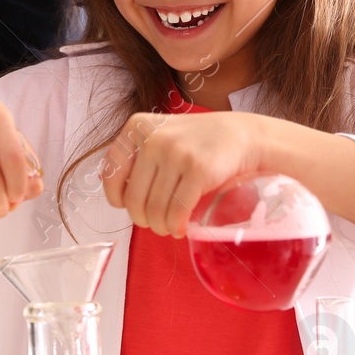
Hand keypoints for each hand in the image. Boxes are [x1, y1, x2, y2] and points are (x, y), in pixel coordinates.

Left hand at [101, 112, 267, 236]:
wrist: (244, 136)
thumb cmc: (200, 142)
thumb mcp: (162, 135)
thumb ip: (137, 156)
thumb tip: (114, 193)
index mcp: (138, 126)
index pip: (110, 173)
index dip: (117, 197)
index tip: (128, 207)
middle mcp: (153, 137)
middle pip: (133, 198)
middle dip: (143, 219)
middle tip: (155, 223)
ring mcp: (176, 152)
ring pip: (155, 209)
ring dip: (161, 227)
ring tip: (169, 227)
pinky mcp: (198, 169)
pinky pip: (177, 211)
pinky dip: (177, 226)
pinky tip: (181, 228)